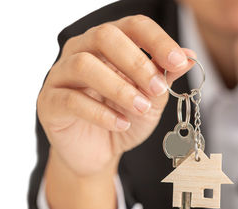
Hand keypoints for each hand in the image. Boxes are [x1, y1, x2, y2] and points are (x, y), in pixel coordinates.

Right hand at [38, 15, 194, 176]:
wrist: (98, 154)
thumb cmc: (123, 118)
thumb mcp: (151, 99)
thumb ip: (164, 77)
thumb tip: (188, 57)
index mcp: (107, 42)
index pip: (132, 25)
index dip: (157, 40)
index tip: (178, 61)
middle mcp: (80, 50)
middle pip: (104, 36)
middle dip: (136, 62)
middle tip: (157, 89)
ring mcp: (60, 74)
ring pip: (84, 65)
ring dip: (119, 87)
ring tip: (140, 108)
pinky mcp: (49, 102)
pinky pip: (71, 100)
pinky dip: (101, 113)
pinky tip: (121, 124)